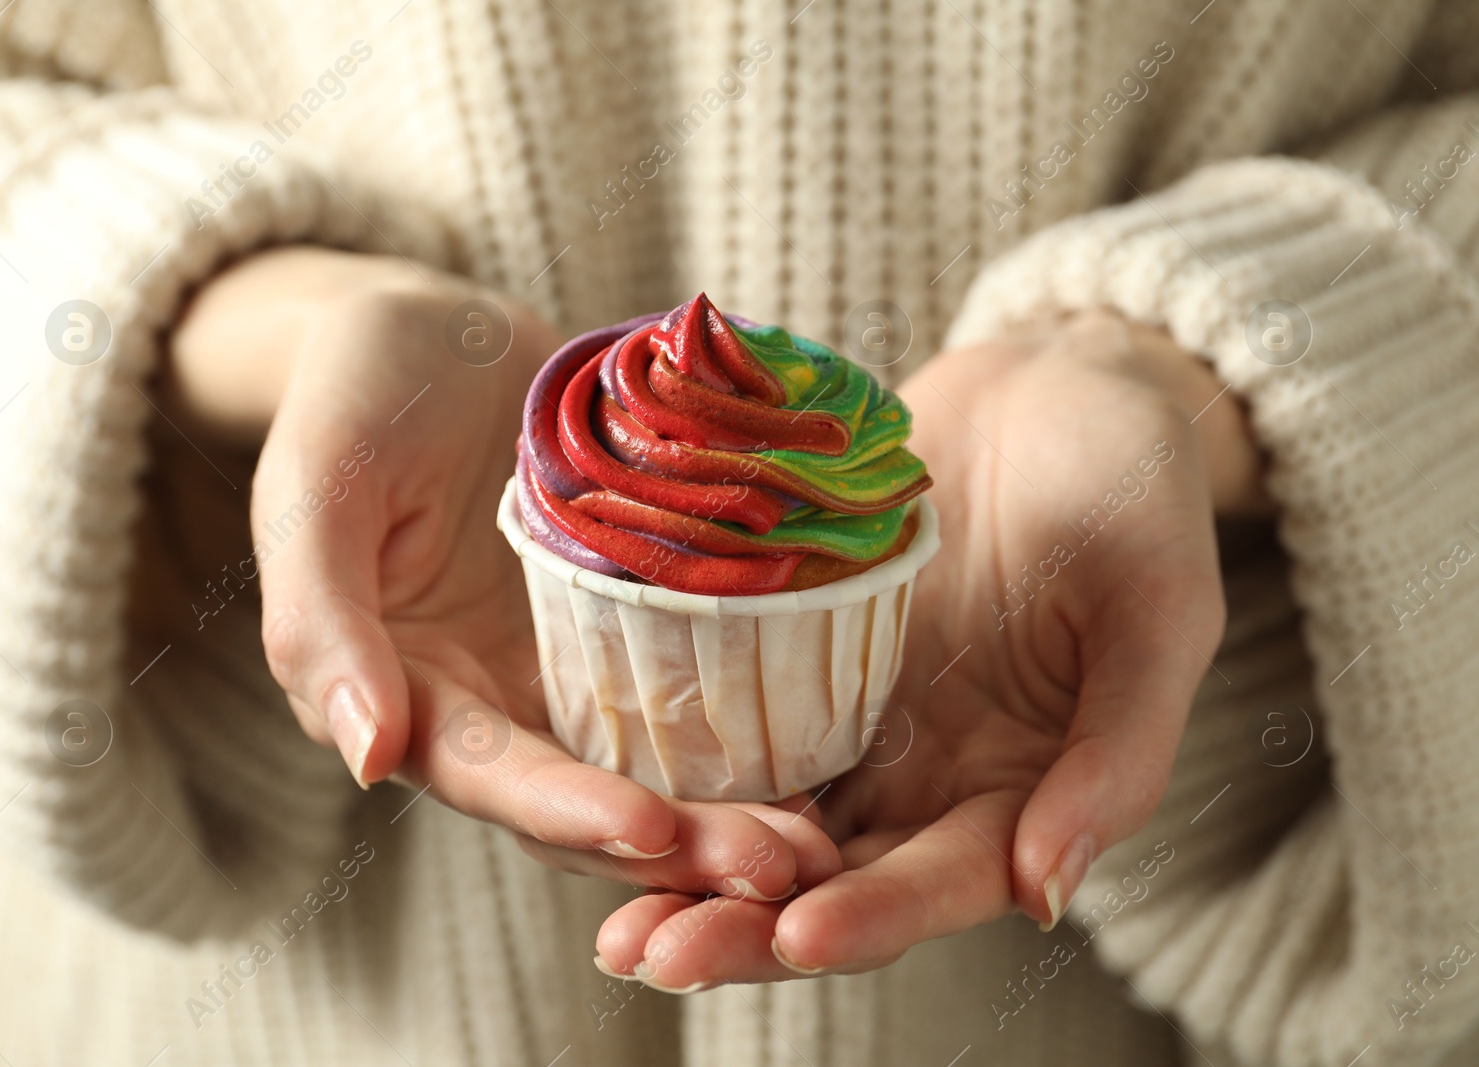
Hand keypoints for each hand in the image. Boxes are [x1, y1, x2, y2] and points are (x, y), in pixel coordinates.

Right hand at [162, 247, 826, 899]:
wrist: (433, 334)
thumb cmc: (356, 396)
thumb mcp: (317, 485)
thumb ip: (321, 618)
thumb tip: (366, 759)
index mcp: (406, 693)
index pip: (488, 775)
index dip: (566, 810)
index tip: (652, 829)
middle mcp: (492, 705)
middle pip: (586, 799)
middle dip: (679, 846)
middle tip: (782, 866)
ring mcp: (568, 671)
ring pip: (651, 768)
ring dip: (730, 814)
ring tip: (821, 843)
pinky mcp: (632, 626)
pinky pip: (691, 691)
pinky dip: (750, 733)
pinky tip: (827, 750)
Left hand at [594, 310, 1265, 986]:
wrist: (1051, 383)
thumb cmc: (1131, 486)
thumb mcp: (1158, 606)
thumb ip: (1119, 751)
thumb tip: (1051, 891)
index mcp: (1022, 787)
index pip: (942, 880)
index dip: (874, 918)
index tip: (797, 938)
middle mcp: (927, 774)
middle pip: (831, 879)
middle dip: (745, 926)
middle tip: (654, 955)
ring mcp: (853, 717)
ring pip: (763, 823)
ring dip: (688, 877)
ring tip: (612, 921)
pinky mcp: (793, 654)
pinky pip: (729, 724)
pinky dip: (672, 772)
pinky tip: (600, 798)